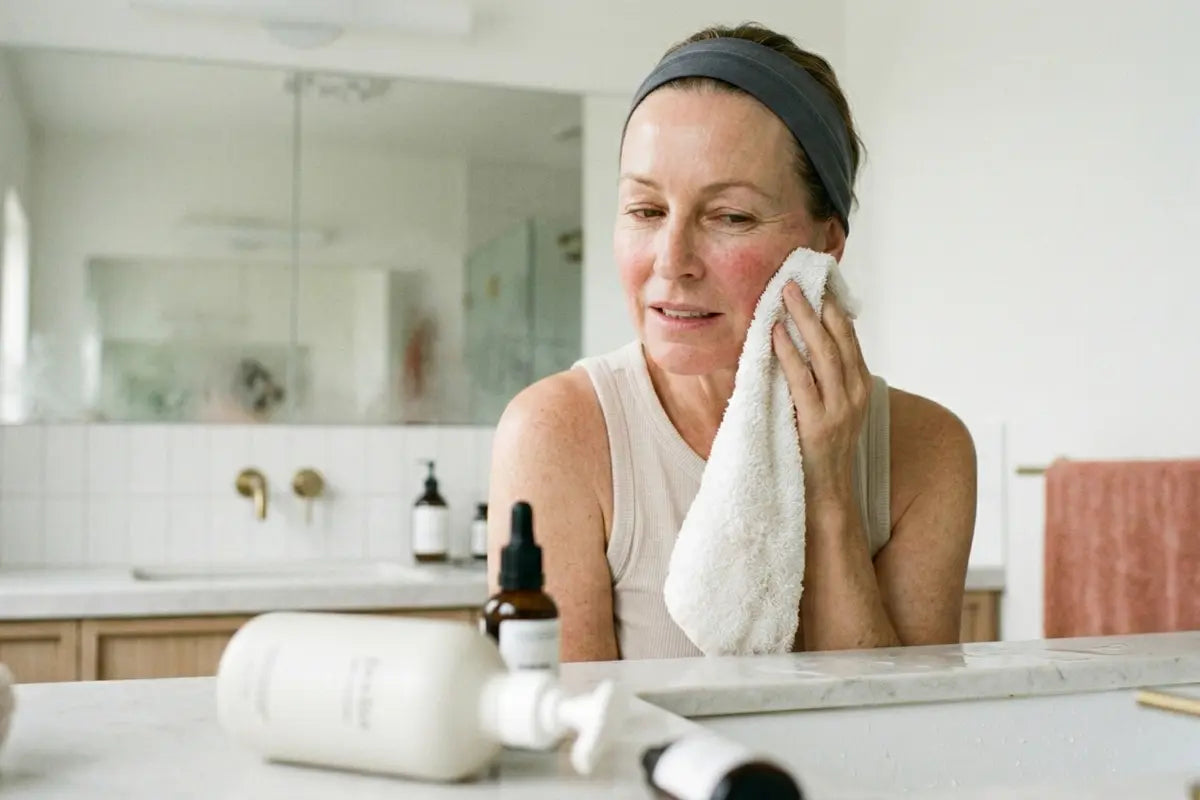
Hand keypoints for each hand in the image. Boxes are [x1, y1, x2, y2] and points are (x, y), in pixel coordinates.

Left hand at [771, 281, 870, 505]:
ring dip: (803, 319)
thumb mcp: (832, 408)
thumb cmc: (820, 449)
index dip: (834, 308)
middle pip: (838, 337)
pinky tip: (777, 333)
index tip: (817, 282)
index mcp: (861, 386)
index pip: (850, 337)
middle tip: (794, 280)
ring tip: (785, 295)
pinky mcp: (818, 423)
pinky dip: (790, 353)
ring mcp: (839, 408)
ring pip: (823, 352)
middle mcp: (855, 393)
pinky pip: (802, 380)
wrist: (827, 494)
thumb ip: (824, 379)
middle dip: (817, 305)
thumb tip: (801, 343)